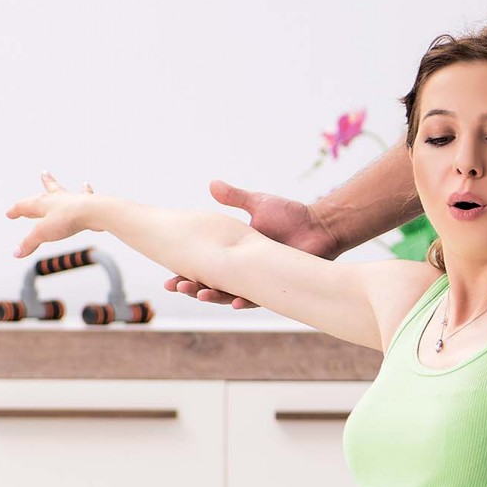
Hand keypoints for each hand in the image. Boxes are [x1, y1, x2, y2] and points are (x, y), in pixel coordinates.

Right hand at [6, 171, 96, 256]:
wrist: (94, 212)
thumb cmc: (67, 219)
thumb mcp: (43, 233)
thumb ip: (29, 243)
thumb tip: (17, 253)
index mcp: (43, 203)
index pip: (24, 205)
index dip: (16, 211)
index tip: (10, 213)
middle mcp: (57, 198)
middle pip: (45, 191)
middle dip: (40, 187)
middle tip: (40, 176)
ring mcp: (73, 199)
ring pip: (62, 190)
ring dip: (55, 184)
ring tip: (51, 177)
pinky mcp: (88, 203)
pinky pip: (85, 194)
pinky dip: (85, 190)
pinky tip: (86, 185)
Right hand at [163, 180, 335, 308]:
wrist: (319, 226)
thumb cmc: (291, 215)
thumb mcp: (258, 204)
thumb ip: (234, 197)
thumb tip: (212, 183)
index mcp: (233, 254)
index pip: (204, 267)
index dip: (184, 273)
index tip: (167, 277)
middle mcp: (242, 271)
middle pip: (211, 284)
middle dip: (192, 287)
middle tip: (177, 286)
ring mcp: (257, 281)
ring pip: (229, 294)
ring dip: (213, 296)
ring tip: (200, 294)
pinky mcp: (275, 287)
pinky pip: (257, 298)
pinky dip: (245, 300)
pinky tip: (234, 302)